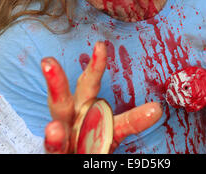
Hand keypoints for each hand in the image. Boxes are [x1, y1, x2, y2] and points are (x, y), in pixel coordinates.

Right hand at [41, 41, 162, 153]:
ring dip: (52, 130)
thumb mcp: (111, 129)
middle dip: (56, 81)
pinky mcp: (60, 156)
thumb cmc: (91, 143)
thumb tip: (158, 108)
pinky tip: (54, 134)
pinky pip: (57, 152)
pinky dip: (55, 143)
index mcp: (84, 109)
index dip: (95, 66)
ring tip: (53, 127)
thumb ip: (130, 122)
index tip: (101, 44)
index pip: (88, 84)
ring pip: (55, 131)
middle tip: (48, 62)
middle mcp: (71, 122)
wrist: (73, 160)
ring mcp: (64, 141)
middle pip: (63, 100)